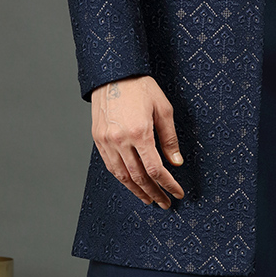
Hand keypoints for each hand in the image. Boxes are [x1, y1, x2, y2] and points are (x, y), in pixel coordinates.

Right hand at [90, 75, 183, 208]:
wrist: (113, 73)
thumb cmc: (141, 88)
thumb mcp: (163, 109)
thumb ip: (169, 139)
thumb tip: (176, 163)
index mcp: (140, 132)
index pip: (155, 169)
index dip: (168, 184)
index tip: (177, 193)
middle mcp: (121, 140)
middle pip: (139, 177)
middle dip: (154, 193)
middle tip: (165, 203)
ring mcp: (107, 141)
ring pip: (122, 176)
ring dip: (137, 190)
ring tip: (149, 199)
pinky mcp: (98, 139)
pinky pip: (110, 166)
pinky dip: (122, 178)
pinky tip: (131, 184)